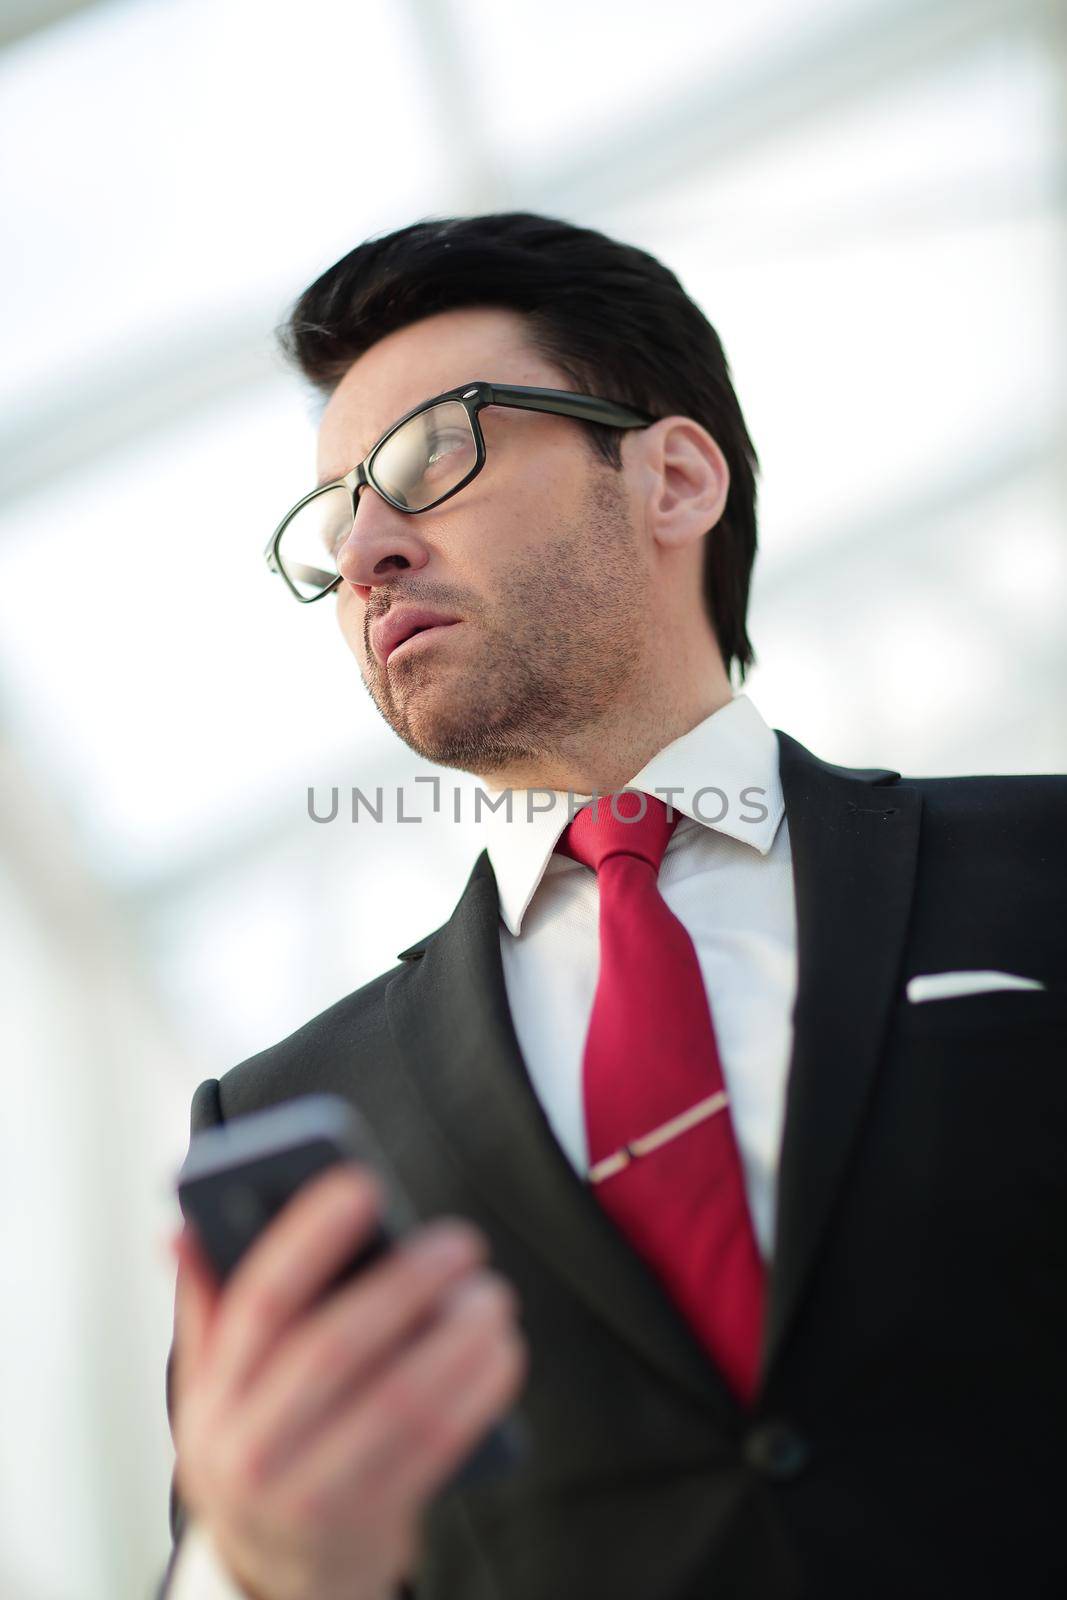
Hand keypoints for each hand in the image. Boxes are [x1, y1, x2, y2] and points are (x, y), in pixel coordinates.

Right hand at [169, 1165, 527, 1599]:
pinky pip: (436, 1448)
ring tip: (491, 1294)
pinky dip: (478, 1392)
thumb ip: (208, 1302)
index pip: (260, 1300)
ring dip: (458, 1340)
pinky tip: (502, 1350)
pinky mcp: (371, 1523)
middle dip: (406, 1286)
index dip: (310, 1236)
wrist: (275, 1573)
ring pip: (397, 1402)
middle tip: (461, 1241)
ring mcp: (310, 1495)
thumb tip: (182, 1229)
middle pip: (336, 1349)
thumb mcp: (213, 1385)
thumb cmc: (258, 1441)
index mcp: (213, 1395)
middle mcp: (251, 1449)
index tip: (364, 1182)